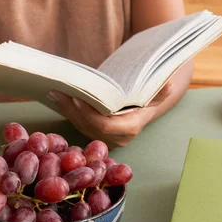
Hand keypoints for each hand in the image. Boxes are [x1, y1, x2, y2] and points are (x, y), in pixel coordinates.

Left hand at [48, 82, 172, 147]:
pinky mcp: (95, 133)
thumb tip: (167, 83)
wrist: (146, 106)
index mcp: (130, 129)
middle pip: (89, 127)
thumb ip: (161, 90)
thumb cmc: (151, 96)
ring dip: (66, 110)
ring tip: (55, 92)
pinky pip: (79, 123)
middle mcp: (116, 138)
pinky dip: (68, 111)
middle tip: (59, 92)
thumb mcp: (157, 92)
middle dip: (73, 110)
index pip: (105, 126)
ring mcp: (105, 138)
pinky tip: (58, 98)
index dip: (90, 114)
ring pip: (81, 126)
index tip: (78, 98)